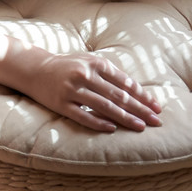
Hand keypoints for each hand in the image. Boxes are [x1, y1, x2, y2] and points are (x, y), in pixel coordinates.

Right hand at [22, 52, 162, 132]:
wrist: (34, 69)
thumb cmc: (68, 67)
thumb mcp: (89, 62)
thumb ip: (110, 74)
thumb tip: (136, 90)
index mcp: (95, 63)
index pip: (125, 82)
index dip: (142, 95)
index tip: (157, 107)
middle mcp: (85, 75)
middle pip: (118, 95)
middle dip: (140, 109)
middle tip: (156, 120)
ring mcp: (72, 90)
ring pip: (104, 106)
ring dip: (125, 118)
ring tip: (140, 127)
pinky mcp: (60, 103)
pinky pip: (82, 116)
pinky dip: (98, 122)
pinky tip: (112, 129)